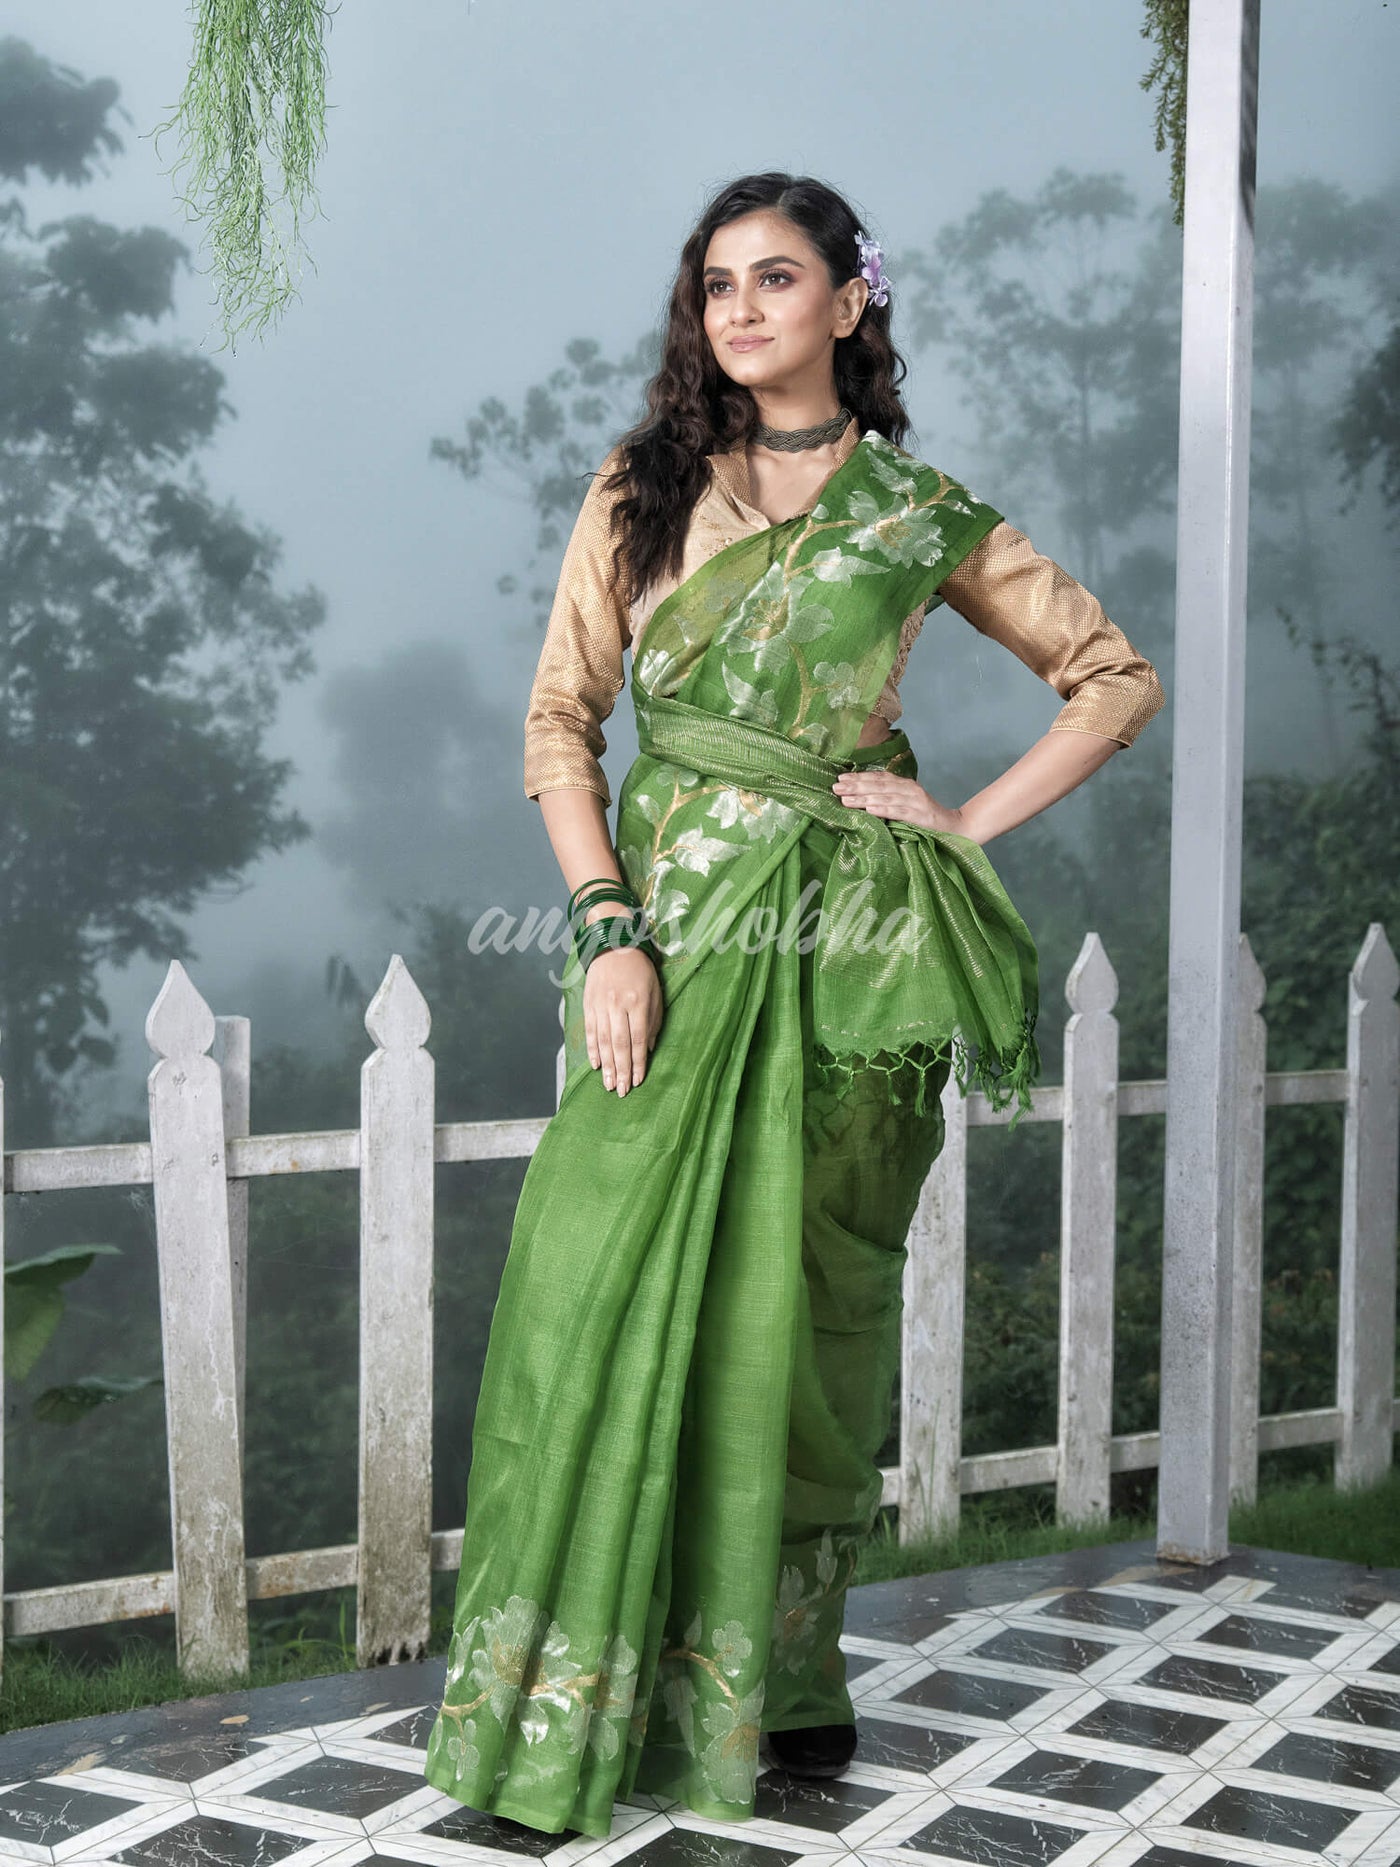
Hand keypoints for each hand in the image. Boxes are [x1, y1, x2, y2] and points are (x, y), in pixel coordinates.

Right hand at [581, 910, 663, 1096]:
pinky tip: (596, 1065)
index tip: (639, 1080)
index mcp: (638, 1002)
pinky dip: (592, 1050)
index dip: (638, 1062)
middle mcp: (617, 1005)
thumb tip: (648, 1048)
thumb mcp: (656, 992)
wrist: (614, 945)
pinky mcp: (588, 1004)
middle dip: (622, 1070)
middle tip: (622, 1091)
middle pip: (619, 1044)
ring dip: (606, 1066)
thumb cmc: (641, 971)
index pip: (638, 1039)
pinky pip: (589, 1031)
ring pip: (602, 1041)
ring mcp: (601, 1005)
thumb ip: (654, 1020)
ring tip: (609, 1085)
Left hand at [831, 771, 980, 840]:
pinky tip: (869, 809)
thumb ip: (889, 801)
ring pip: (885, 797)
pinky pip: (899, 811)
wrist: (957, 828)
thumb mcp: (907, 806)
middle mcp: (910, 789)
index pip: (879, 778)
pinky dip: (883, 809)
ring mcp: (916, 801)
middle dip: (855, 786)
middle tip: (835, 787)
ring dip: (863, 797)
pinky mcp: (921, 815)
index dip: (859, 777)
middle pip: (878, 785)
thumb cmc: (927, 820)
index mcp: (905, 785)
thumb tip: (861, 801)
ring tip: (845, 799)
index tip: (839, 778)